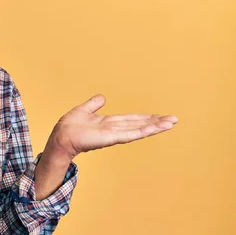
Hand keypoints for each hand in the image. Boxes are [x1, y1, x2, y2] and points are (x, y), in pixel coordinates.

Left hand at [45, 94, 177, 159]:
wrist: (61, 136)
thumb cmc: (69, 126)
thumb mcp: (83, 110)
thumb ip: (94, 104)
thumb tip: (102, 97)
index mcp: (109, 123)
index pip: (131, 119)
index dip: (145, 117)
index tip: (160, 116)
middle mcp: (114, 129)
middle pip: (139, 124)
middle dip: (156, 122)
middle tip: (174, 119)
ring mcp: (114, 134)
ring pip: (139, 129)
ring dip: (155, 126)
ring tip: (171, 123)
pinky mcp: (112, 138)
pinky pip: (131, 134)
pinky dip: (144, 131)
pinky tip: (156, 128)